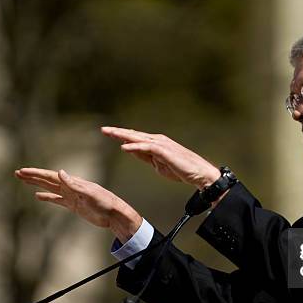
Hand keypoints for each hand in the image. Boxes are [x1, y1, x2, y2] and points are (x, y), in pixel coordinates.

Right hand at [15, 168, 140, 242]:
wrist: (114, 214)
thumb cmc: (105, 202)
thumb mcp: (90, 193)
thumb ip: (74, 184)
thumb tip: (61, 172)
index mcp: (73, 182)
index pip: (51, 176)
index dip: (36, 173)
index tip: (22, 171)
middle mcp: (70, 187)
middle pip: (47, 180)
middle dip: (32, 176)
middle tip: (17, 173)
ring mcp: (71, 196)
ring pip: (50, 189)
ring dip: (37, 185)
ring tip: (24, 181)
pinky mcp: (74, 205)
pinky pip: (57, 200)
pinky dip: (47, 197)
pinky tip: (38, 197)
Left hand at [101, 127, 220, 189]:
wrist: (198, 173)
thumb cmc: (181, 169)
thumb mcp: (158, 165)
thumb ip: (145, 157)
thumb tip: (131, 151)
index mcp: (155, 144)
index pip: (135, 138)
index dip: (121, 136)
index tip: (108, 134)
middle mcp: (157, 141)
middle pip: (134, 135)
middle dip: (118, 132)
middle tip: (104, 130)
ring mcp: (161, 144)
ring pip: (138, 138)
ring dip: (123, 135)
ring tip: (110, 133)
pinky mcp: (164, 151)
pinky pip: (147, 147)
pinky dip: (135, 147)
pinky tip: (124, 147)